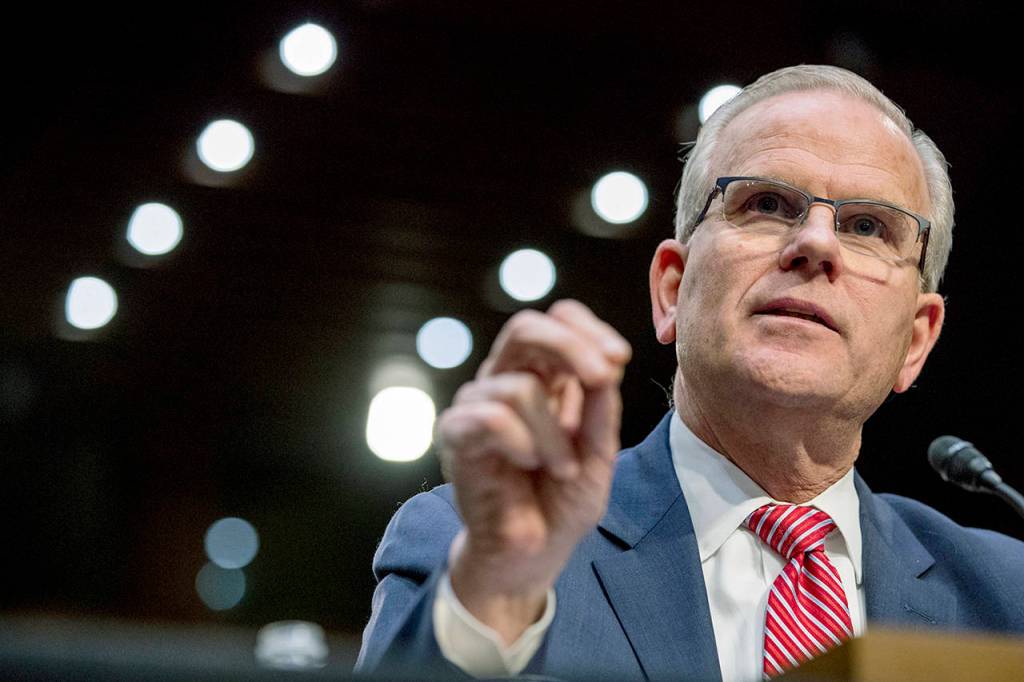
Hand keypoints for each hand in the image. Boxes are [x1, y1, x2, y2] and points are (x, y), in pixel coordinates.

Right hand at [437, 299, 630, 643]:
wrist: (531, 554)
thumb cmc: (562, 500)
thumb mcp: (598, 452)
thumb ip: (601, 408)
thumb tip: (609, 363)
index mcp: (543, 376)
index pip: (556, 320)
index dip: (588, 328)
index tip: (620, 359)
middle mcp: (506, 381)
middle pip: (525, 327)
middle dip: (571, 347)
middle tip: (603, 377)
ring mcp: (478, 405)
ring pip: (521, 386)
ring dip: (554, 434)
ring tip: (561, 467)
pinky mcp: (457, 434)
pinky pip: (492, 417)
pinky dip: (524, 443)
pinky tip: (528, 465)